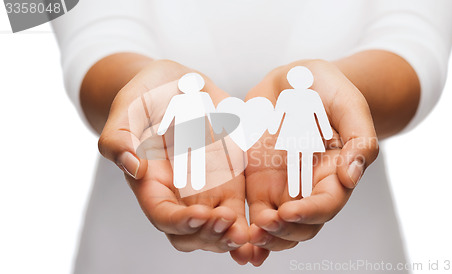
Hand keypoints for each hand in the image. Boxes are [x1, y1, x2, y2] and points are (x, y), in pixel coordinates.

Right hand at [98, 60, 250, 261]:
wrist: (176, 83)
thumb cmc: (147, 95)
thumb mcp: (127, 107)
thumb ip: (119, 137)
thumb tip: (134, 167)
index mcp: (151, 181)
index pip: (162, 215)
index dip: (180, 222)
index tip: (201, 215)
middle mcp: (178, 192)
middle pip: (190, 233)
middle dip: (208, 236)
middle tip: (228, 224)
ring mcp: (206, 188)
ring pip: (217, 228)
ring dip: (231, 236)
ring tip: (246, 234)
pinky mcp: (230, 179)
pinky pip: (241, 208)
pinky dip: (250, 223)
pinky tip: (264, 227)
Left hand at [244, 60, 378, 264]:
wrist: (294, 80)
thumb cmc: (327, 89)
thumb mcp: (349, 106)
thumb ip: (359, 140)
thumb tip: (352, 177)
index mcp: (334, 173)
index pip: (327, 204)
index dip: (309, 214)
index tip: (288, 212)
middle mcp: (309, 186)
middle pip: (301, 225)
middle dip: (284, 232)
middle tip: (263, 227)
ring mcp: (282, 184)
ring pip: (275, 225)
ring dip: (264, 237)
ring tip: (248, 236)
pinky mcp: (258, 179)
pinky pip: (251, 208)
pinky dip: (244, 225)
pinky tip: (233, 231)